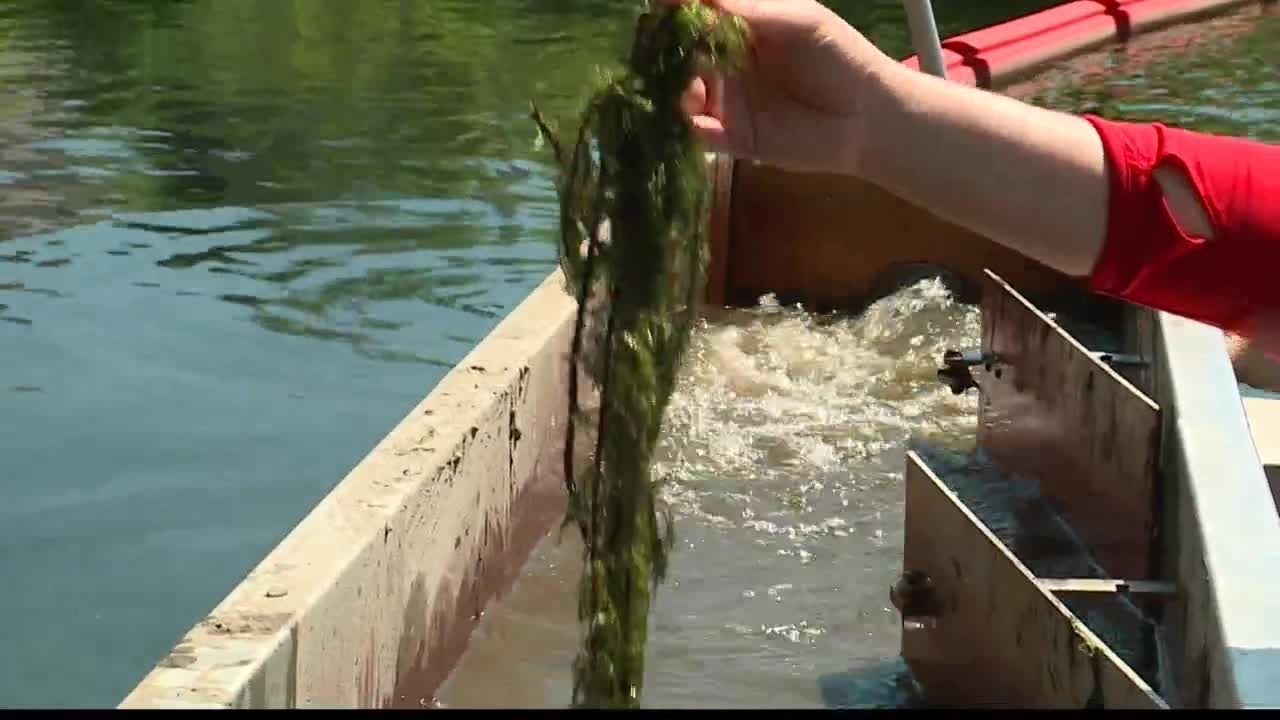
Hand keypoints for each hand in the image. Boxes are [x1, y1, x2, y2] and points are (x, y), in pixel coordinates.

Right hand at [671, 0, 899, 174]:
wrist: (868, 119)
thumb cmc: (841, 58)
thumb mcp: (799, 20)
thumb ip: (750, 8)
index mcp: (742, 29)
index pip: (697, 16)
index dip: (676, 10)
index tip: (660, 6)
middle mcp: (727, 64)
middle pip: (681, 55)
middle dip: (665, 51)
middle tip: (658, 50)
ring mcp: (727, 102)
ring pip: (682, 93)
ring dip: (671, 89)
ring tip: (680, 87)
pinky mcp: (731, 138)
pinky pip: (697, 132)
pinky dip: (683, 127)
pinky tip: (686, 117)